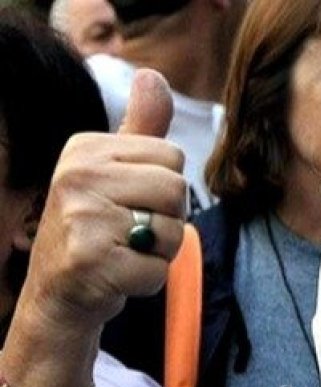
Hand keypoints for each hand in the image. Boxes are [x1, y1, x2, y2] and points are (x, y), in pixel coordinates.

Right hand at [19, 69, 186, 335]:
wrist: (59, 293)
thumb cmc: (97, 229)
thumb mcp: (114, 171)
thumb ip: (141, 127)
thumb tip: (154, 76)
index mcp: (85, 149)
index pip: (172, 157)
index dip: (164, 190)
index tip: (130, 203)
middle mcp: (76, 176)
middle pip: (177, 191)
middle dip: (166, 220)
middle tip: (130, 234)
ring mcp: (81, 218)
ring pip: (172, 231)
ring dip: (158, 253)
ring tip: (123, 254)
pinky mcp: (92, 261)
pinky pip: (157, 270)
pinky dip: (146, 282)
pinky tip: (116, 278)